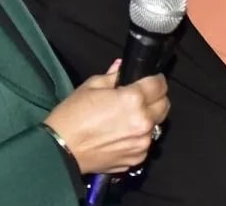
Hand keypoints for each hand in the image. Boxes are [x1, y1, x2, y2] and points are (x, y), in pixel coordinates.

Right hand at [43, 62, 169, 174]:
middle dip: (156, 98)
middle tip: (141, 97)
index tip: (150, 79)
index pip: (159, 84)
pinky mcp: (137, 158)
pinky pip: (146, 142)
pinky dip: (139, 136)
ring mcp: (142, 142)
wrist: (61, 149)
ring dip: (148, 118)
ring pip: (156, 125)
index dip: (156, 79)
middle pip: (164, 105)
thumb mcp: (91, 86)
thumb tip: (123, 67)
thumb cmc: (73, 115)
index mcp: (133, 99)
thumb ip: (113, 75)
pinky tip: (122, 134)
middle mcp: (143, 121)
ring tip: (128, 118)